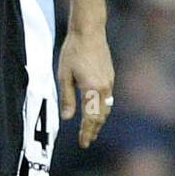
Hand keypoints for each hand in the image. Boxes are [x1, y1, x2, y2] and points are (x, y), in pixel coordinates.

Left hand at [58, 25, 113, 148]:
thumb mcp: (64, 75)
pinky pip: (108, 99)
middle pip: (101, 116)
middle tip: (86, 141)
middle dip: (93, 130)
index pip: (91, 118)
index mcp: (92, 89)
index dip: (86, 132)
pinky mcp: (110, 77)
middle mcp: (104, 88)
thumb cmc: (73, 51)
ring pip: (106, 108)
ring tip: (91, 131)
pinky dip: (102, 109)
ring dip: (98, 121)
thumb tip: (68, 118)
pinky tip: (96, 112)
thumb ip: (67, 98)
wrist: (89, 31)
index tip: (83, 143)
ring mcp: (110, 82)